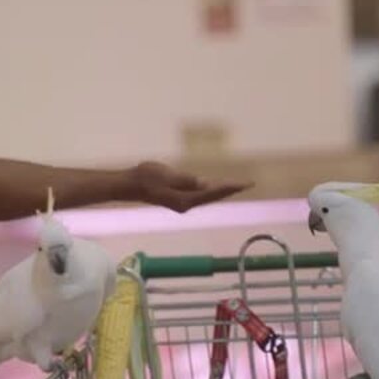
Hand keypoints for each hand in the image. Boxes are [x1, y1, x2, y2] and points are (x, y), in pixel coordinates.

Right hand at [132, 161, 251, 212]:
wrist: (130, 184)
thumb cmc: (145, 177)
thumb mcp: (165, 175)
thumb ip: (185, 180)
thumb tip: (205, 183)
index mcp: (185, 199)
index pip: (212, 192)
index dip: (229, 187)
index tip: (245, 183)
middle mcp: (186, 204)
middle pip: (213, 197)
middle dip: (230, 190)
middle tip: (248, 184)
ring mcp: (182, 203)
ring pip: (208, 197)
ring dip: (222, 192)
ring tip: (237, 186)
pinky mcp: (178, 199)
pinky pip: (201, 195)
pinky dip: (212, 191)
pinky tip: (216, 188)